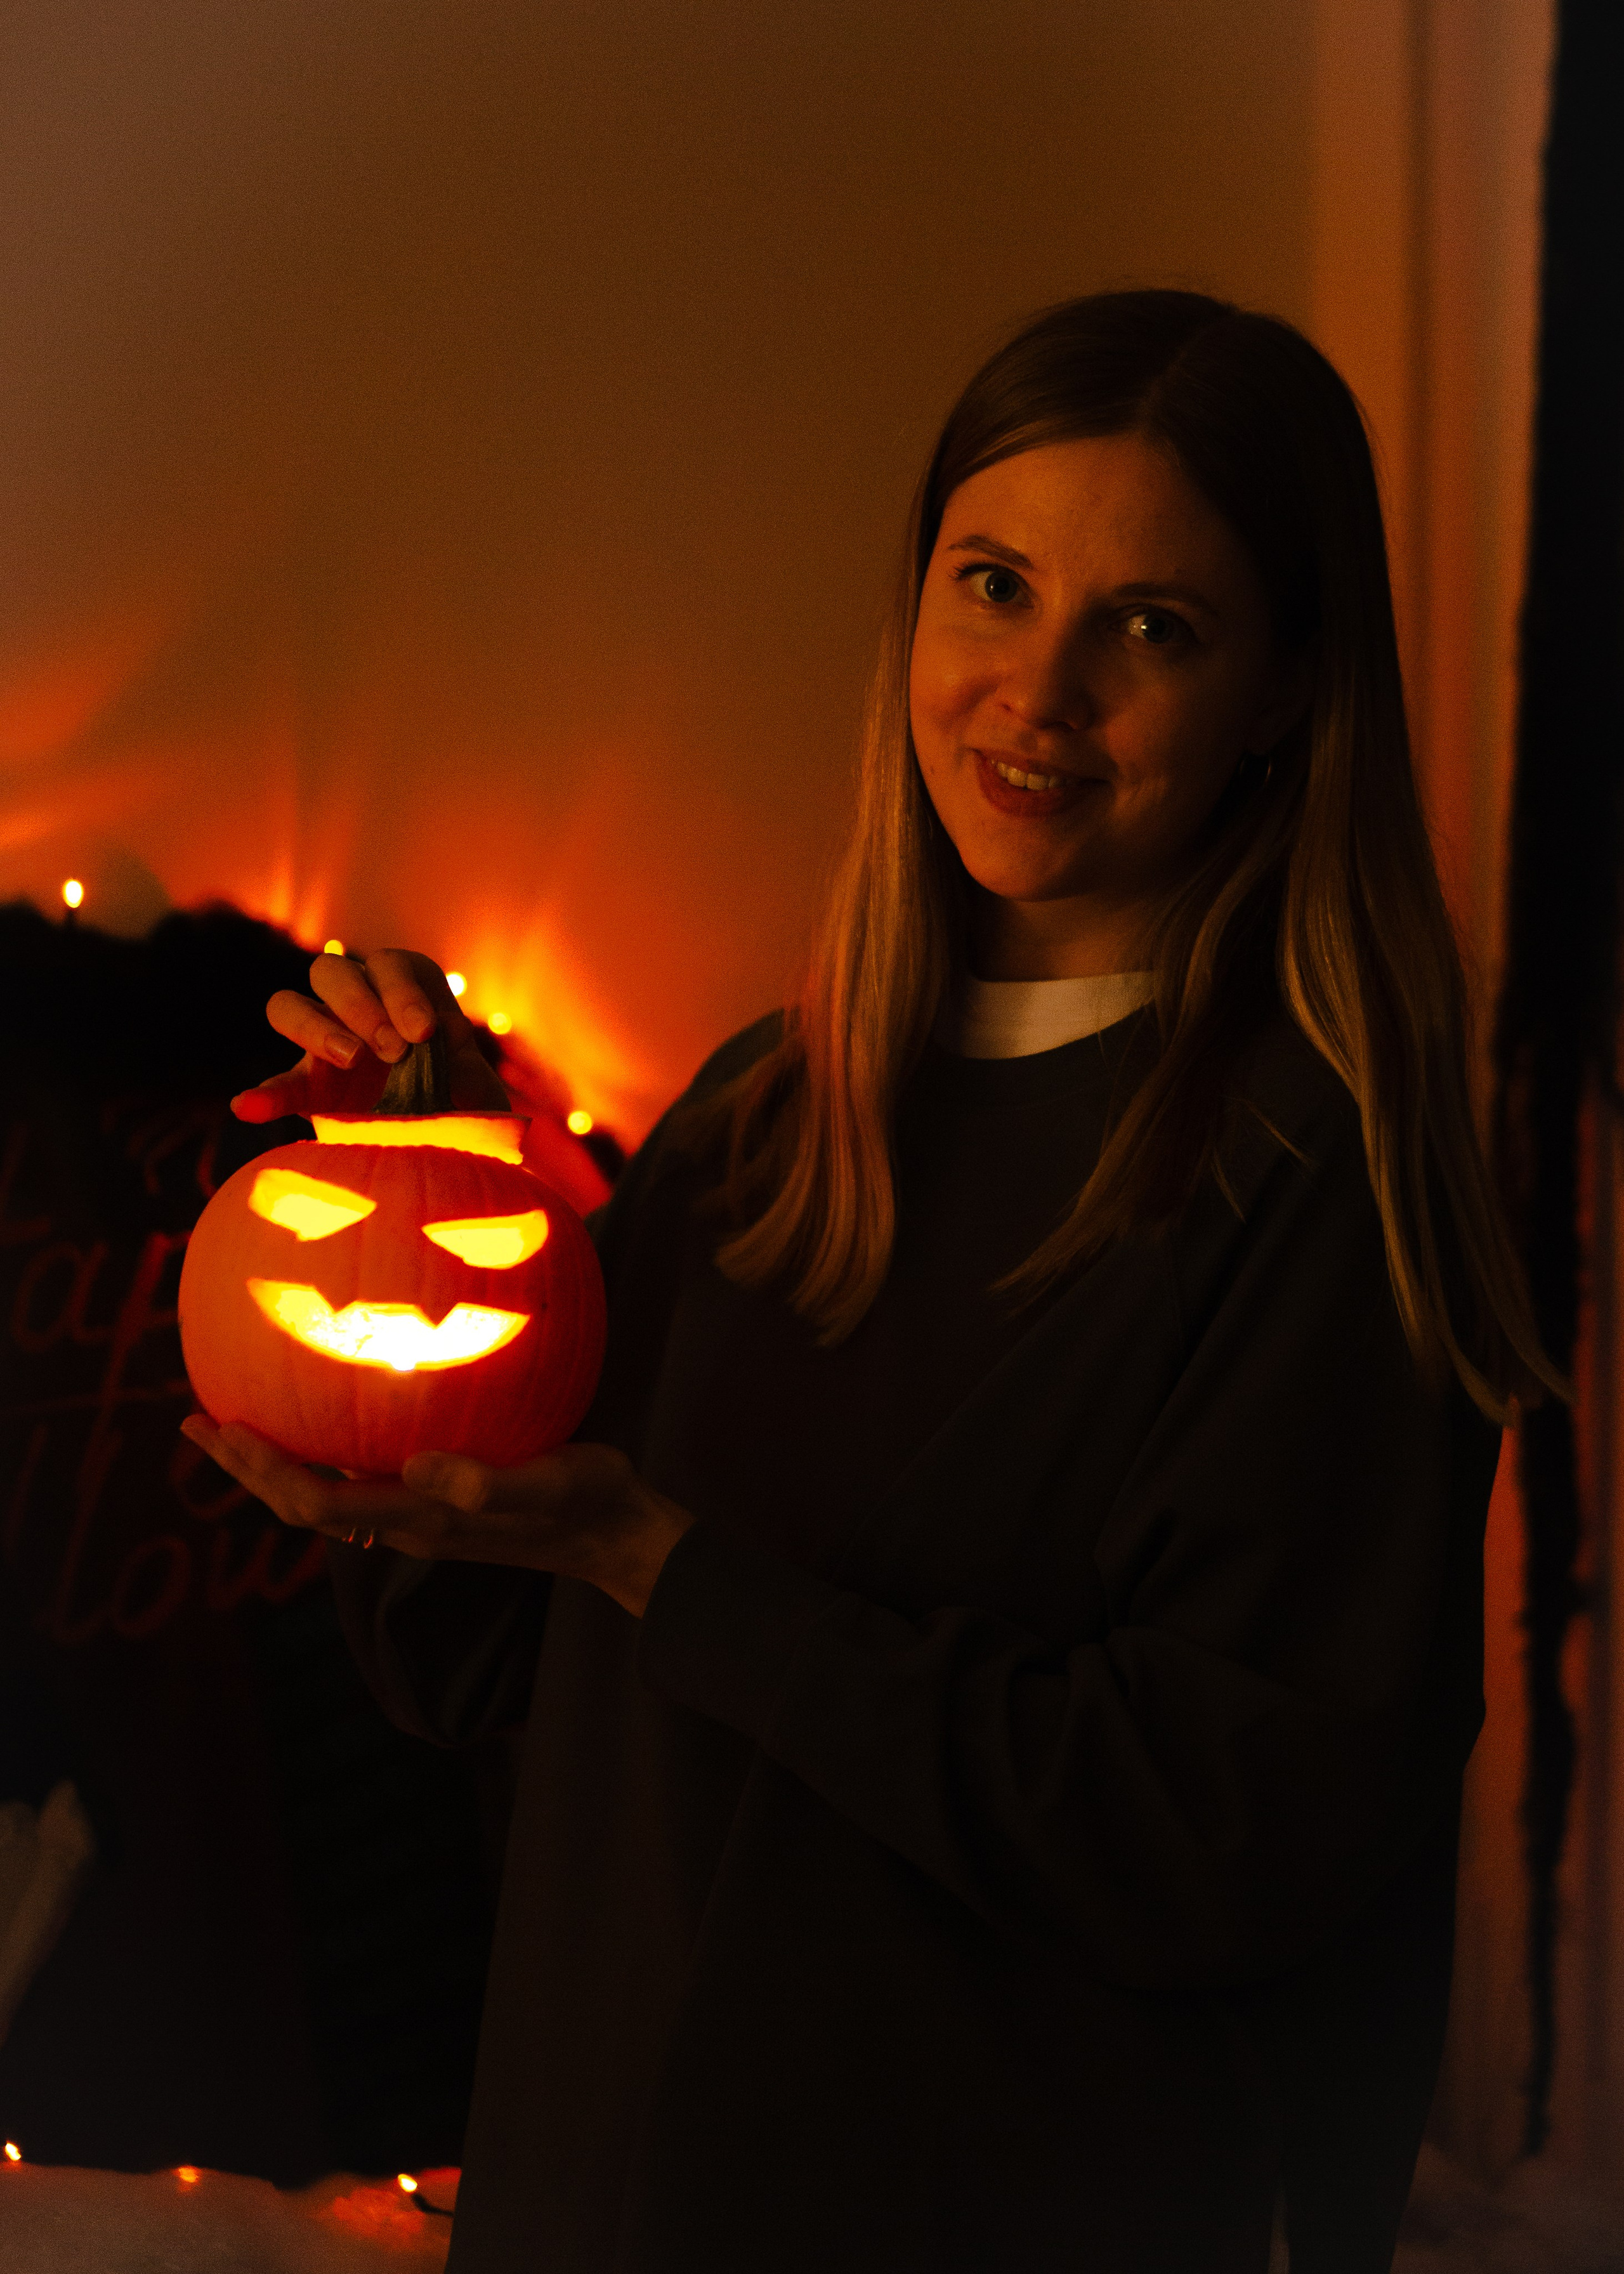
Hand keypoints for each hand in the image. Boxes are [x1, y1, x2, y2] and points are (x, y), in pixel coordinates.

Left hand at [179, 1416, 693, 1617]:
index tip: (224, 1424)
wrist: (615, 1534)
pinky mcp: (436, 1502)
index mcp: (420, 1518)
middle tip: (195, 1419)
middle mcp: (405, 1522)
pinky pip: (357, 1480)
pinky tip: (324, 1419)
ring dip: (274, 1462)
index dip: (264, 1467)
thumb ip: (489, 1482)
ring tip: (236, 1421)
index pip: (315, 1499)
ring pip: (323, 1493)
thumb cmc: (587, 1500)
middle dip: (245, 1466)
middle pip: (300, 1502)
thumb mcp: (550, 1483)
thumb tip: (419, 1468)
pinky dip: (320, 1454)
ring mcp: (418, 1516)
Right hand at [232, 948, 511, 1123]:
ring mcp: (325, 1043)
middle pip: (333, 970)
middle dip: (361, 1003)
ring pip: (291, 1005)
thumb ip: (469, 1072)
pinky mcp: (306, 1088)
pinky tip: (248, 1108)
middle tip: (393, 1050)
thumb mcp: (477, 1090)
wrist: (448, 1151)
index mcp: (406, 993)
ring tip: (350, 1060)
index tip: (425, 1034)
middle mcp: (359, 1007)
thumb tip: (454, 1051)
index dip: (403, 992)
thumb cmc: (467, 1108)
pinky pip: (277, 1085)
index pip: (392, 966)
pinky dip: (262, 1096)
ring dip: (316, 1027)